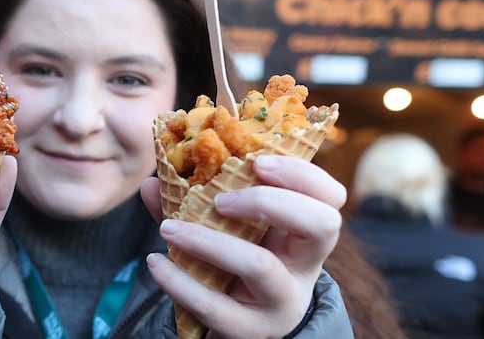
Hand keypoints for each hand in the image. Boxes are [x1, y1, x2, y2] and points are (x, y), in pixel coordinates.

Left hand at [140, 155, 345, 338]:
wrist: (238, 322)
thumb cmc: (235, 261)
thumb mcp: (228, 229)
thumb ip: (193, 203)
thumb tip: (154, 181)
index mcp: (305, 232)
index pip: (330, 197)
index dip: (301, 174)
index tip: (258, 161)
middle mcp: (304, 266)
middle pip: (320, 225)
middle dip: (269, 201)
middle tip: (220, 200)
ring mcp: (281, 302)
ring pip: (260, 266)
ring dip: (208, 241)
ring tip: (169, 228)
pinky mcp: (249, 330)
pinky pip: (215, 306)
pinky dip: (178, 281)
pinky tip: (155, 262)